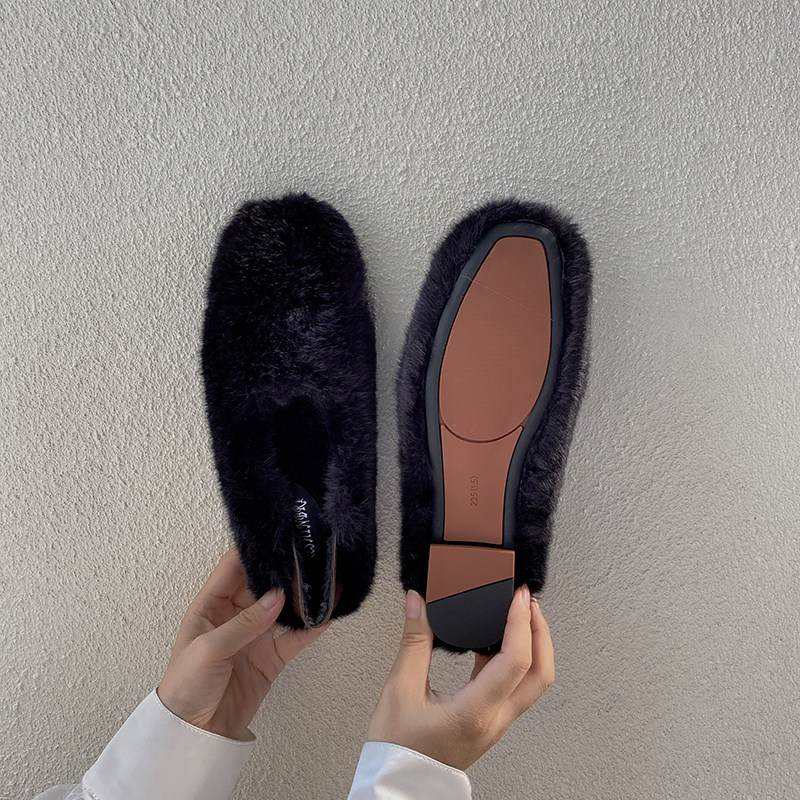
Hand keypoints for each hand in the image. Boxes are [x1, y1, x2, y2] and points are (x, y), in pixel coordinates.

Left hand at [157, 547, 328, 739]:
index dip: (254, 551)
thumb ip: (243, 624)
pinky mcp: (270, 657)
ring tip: (321, 582)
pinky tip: (325, 616)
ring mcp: (254, 636)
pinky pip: (294, 637)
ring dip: (299, 597)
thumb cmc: (185, 687)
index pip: (234, 567)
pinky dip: (311, 627)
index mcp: (211, 605)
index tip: (276, 539)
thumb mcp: (209, 650)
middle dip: (283, 570)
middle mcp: (234, 615)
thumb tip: (275, 597)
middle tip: (306, 557)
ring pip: (282, 607)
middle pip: (263, 583)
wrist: (193, 736)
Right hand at [367, 585, 553, 770]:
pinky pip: (516, 688)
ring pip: (533, 683)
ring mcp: (495, 724)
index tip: (516, 597)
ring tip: (518, 616)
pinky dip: (517, 659)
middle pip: (541, 673)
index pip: (516, 661)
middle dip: (540, 631)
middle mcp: (494, 720)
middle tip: (527, 601)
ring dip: (534, 645)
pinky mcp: (489, 723)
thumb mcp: (400, 689)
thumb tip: (418, 604)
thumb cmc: (398, 750)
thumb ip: (414, 641)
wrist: (398, 786)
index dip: (520, 623)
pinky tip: (495, 643)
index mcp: (475, 711)